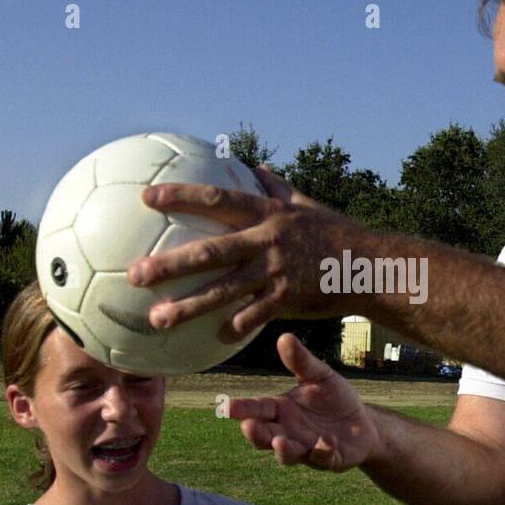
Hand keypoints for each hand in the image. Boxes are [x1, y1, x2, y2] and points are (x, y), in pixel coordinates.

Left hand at [127, 164, 365, 340]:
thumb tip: (258, 166)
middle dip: (169, 263)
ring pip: (224, 291)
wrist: (371, 265)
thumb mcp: (308, 205)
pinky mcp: (288, 299)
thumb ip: (279, 188)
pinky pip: (255, 315)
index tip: (147, 197)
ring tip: (156, 319)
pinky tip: (214, 338)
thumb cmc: (338, 234)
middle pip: (209, 251)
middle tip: (134, 274)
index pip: (217, 200)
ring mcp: (276, 272)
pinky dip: (235, 326)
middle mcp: (266, 241)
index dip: (181, 196)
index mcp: (268, 215)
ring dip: (188, 307)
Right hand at [228, 333, 383, 469]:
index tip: (225, 406)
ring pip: (288, 454)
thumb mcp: (319, 376)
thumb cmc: (334, 399)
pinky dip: (322, 453)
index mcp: (280, 410)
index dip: (241, 408)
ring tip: (280, 442)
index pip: (257, 409)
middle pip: (265, 436)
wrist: (363, 423)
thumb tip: (284, 336)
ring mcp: (306, 449)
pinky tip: (325, 443)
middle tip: (248, 426)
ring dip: (284, 449)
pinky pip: (323, 459)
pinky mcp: (329, 459)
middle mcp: (288, 432)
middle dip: (256, 433)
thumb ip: (301, 361)